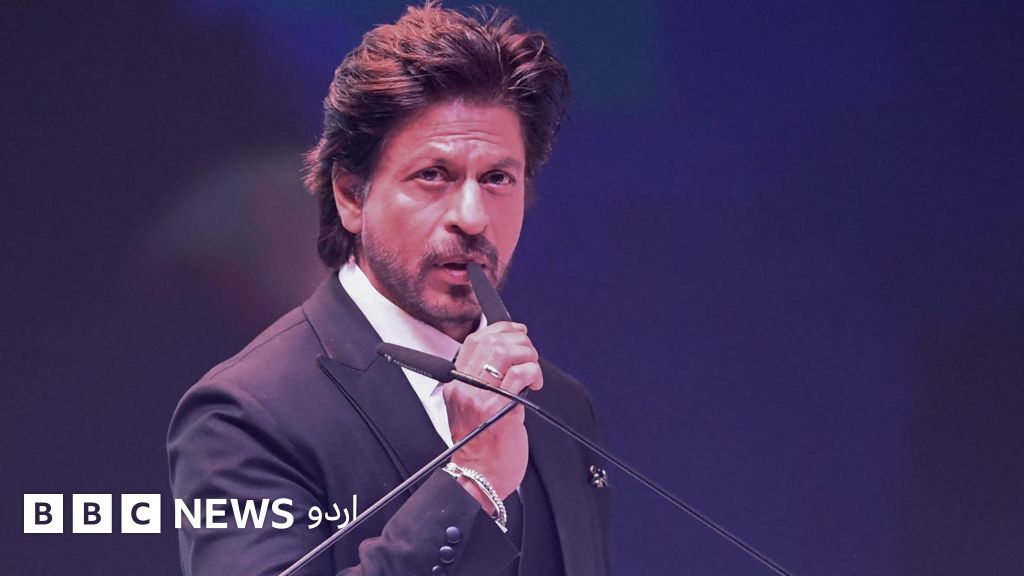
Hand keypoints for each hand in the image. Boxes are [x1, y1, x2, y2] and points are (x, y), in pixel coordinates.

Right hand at [445, 321, 542, 505]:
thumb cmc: (481, 448)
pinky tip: (535, 384)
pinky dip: (533, 372)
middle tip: (530, 355)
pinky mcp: (500, 410)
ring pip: (506, 352)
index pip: (475, 341)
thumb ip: (483, 382)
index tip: (517, 331)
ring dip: (527, 355)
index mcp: (457, 385)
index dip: (500, 329)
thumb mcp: (472, 409)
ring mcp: (481, 398)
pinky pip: (520, 374)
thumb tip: (509, 356)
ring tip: (533, 370)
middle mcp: (465, 388)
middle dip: (519, 341)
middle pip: (492, 342)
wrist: (479, 479)